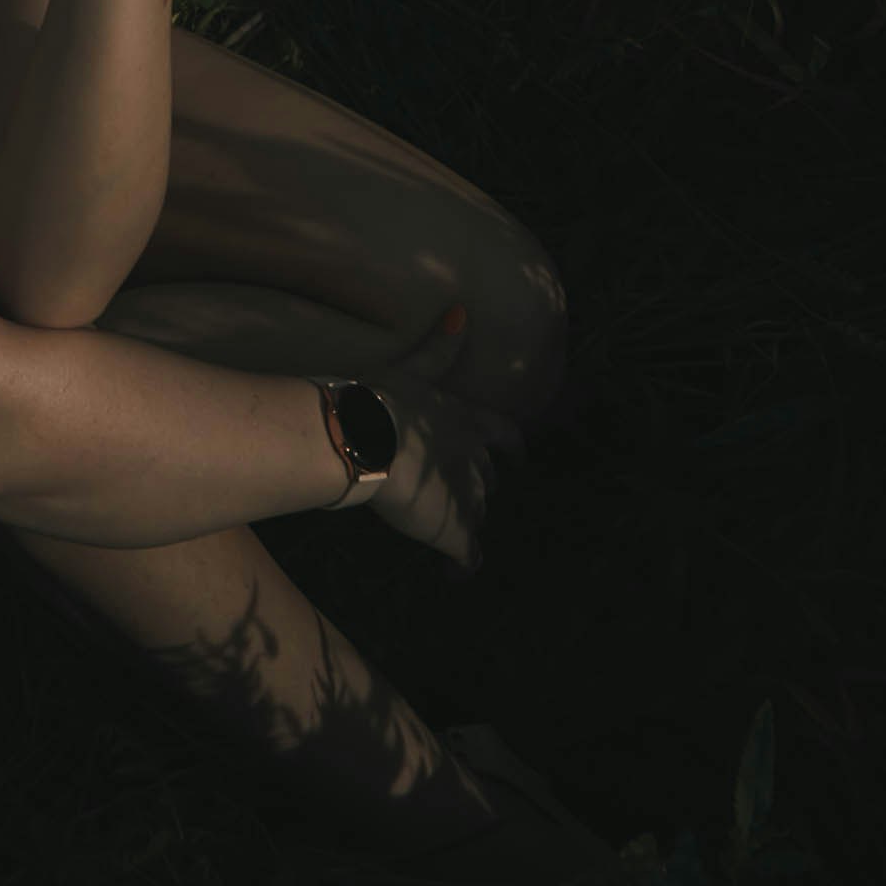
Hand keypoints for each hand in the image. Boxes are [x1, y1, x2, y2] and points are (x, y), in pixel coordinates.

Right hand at [360, 306, 528, 576]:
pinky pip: (468, 557)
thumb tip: (462, 310)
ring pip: (477, 512)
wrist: (365, 438)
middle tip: (466, 492)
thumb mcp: (414, 368)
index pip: (503, 434)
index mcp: (466, 421)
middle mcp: (474, 459)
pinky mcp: (453, 530)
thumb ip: (439, 348)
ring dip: (468, 519)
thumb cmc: (382, 399)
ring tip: (454, 531)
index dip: (512, 446)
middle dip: (480, 485)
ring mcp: (466, 497)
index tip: (519, 455)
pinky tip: (454, 575)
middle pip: (488, 478)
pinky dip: (464, 566)